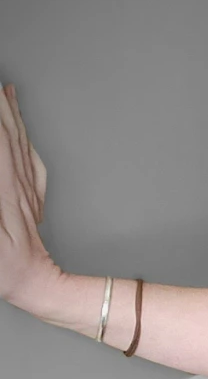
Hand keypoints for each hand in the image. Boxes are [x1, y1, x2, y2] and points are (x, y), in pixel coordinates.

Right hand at [0, 82, 53, 308]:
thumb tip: (3, 151)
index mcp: (4, 189)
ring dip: (11, 115)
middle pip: (8, 136)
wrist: (34, 285)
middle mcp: (16, 184)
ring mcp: (25, 190)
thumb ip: (3, 178)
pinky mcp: (29, 199)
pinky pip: (28, 160)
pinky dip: (22, 138)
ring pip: (19, 144)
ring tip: (5, 93)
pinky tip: (20, 129)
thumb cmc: (5, 265)